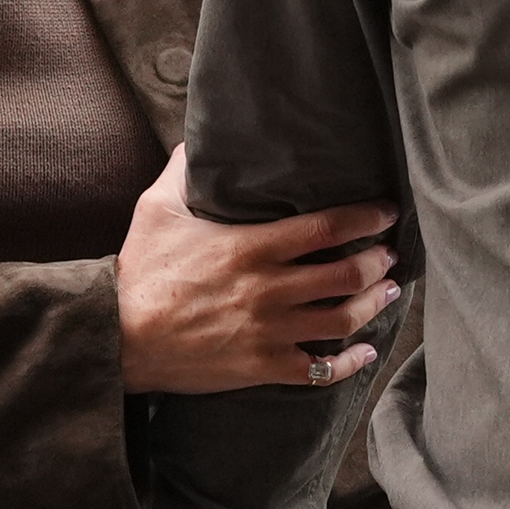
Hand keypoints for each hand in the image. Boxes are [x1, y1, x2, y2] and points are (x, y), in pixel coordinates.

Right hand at [115, 145, 402, 394]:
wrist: (118, 340)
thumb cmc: (140, 273)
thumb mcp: (156, 211)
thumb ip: (183, 170)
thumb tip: (200, 138)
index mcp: (251, 247)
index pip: (327, 228)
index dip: (367, 218)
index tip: (388, 211)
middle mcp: (269, 289)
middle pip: (347, 274)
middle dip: (379, 262)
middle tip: (391, 253)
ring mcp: (268, 331)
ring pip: (343, 319)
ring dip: (374, 304)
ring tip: (388, 290)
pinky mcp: (262, 366)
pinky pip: (319, 370)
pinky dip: (349, 361)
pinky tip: (364, 350)